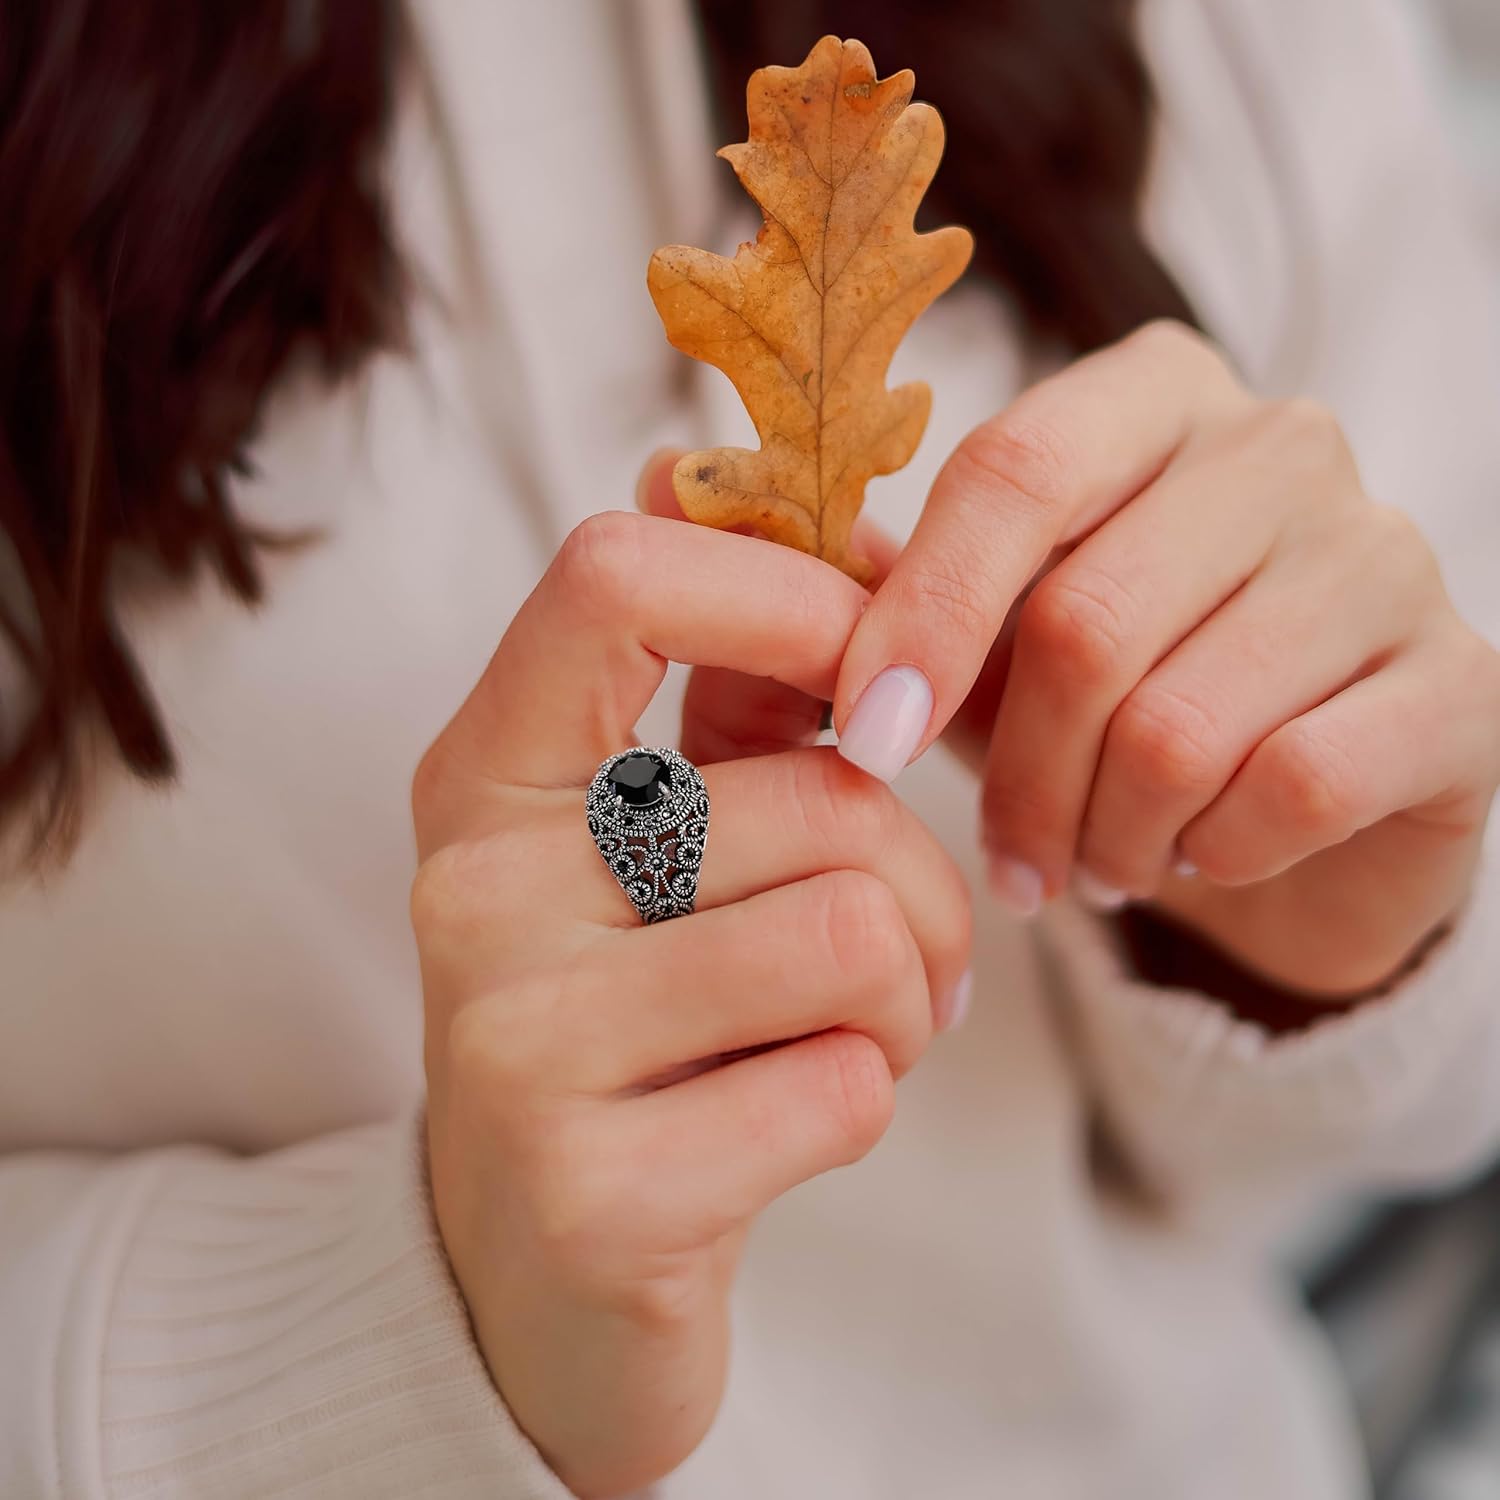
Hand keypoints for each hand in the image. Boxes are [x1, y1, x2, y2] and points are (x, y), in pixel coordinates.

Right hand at [411, 513, 969, 1497]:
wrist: (532, 1289)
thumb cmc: (628, 1029)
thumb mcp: (641, 850)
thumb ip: (696, 685)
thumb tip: (691, 466)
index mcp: (486, 777)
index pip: (616, 576)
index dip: (788, 592)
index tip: (870, 671)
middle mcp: (476, 891)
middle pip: (820, 794)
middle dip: (925, 883)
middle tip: (906, 955)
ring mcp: (517, 1047)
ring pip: (856, 931)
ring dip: (907, 999)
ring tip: (856, 1037)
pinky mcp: (594, 1195)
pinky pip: (846, 1086)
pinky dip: (869, 1101)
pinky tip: (795, 1125)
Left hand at [831, 319, 1499, 996]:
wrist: (1289, 824)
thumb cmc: (1110, 710)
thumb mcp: (980, 642)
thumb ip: (880, 580)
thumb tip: (711, 509)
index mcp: (1150, 399)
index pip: (1011, 473)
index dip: (921, 618)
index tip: (866, 737)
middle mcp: (1281, 446)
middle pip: (1085, 621)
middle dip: (1019, 779)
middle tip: (1011, 861)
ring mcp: (1387, 556)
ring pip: (1180, 725)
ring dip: (1108, 833)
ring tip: (1098, 864)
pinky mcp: (1462, 683)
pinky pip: (1296, 785)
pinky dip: (1218, 850)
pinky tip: (1203, 855)